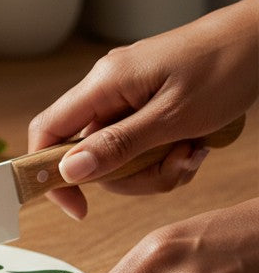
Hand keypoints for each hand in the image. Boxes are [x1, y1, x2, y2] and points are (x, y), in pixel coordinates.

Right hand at [30, 0, 258, 219]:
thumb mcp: (174, 118)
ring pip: (116, 153)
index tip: (78, 206)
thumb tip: (67, 170)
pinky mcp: (145, 100)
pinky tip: (194, 144)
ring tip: (192, 152)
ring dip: (154, 167)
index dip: (51, 173)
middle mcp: (106, 88)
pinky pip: (138, 142)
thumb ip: (118, 146)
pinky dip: (164, 154)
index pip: (47, 131)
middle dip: (129, 176)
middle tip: (172, 168)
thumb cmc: (224, 67)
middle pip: (87, 152)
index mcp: (103, 84)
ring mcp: (126, 94)